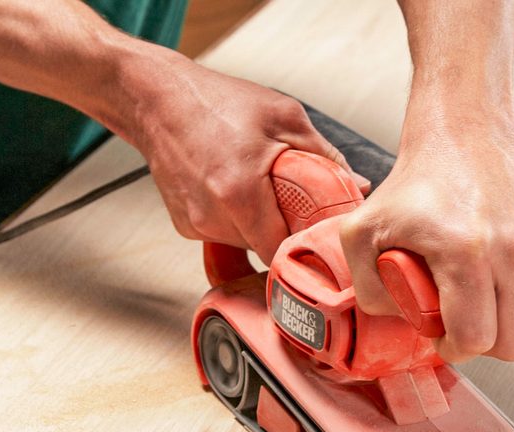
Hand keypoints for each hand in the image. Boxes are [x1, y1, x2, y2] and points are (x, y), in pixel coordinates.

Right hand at [132, 55, 368, 262]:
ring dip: (258, 225)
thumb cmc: (217, 102)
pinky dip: (235, 220)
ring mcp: (195, 224)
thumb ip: (325, 156)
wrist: (155, 98)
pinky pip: (222, 234)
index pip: (280, 251)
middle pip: (264, 248)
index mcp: (240, 193)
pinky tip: (233, 191)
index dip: (301, 248)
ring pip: (244, 243)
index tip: (315, 239)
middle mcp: (213, 216)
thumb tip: (358, 185)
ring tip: (258, 190)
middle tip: (292, 205)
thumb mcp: (283, 117)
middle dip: (282, 231)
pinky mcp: (184, 225)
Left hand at [339, 124, 513, 362]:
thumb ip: (367, 289)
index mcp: (464, 252)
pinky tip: (504, 277)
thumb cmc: (412, 187)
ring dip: (513, 329)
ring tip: (486, 306)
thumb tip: (406, 321)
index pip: (474, 339)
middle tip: (463, 321)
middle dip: (484, 345)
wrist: (463, 136)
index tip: (443, 337)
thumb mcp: (360, 232)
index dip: (454, 350)